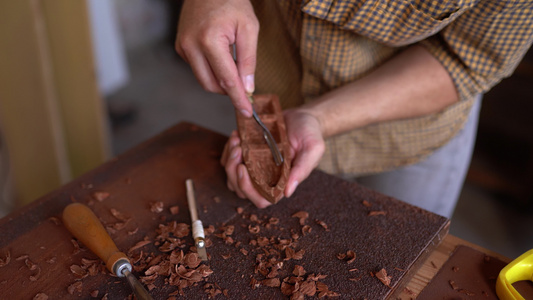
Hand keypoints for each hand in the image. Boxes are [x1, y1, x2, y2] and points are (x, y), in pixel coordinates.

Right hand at [175, 0, 258, 116]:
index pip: (226, 79)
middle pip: (212, 85)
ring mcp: (183, 46)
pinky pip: (197, 68)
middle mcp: (191, 45)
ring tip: (233, 64)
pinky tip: (220, 55)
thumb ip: (248, 60)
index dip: (238, 98)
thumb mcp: (249, 28)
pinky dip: (211, 69)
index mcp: (210, 40)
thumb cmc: (232, 2)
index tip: (247, 112)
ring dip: (220, 80)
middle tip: (245, 85)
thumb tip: (247, 88)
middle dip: (229, 89)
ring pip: (203, 79)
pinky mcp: (180, 47)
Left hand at [220, 110, 324, 206]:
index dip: (248, 189)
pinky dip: (228, 150)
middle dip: (233, 171)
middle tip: (237, 150)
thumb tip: (288, 192)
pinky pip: (231, 159)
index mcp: (281, 182)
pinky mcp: (249, 153)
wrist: (303, 116)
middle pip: (241, 189)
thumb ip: (302, 170)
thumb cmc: (310, 133)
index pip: (261, 199)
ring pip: (232, 176)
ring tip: (236, 141)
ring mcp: (255, 166)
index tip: (243, 168)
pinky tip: (236, 136)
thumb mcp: (313, 148)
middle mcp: (266, 177)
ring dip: (230, 160)